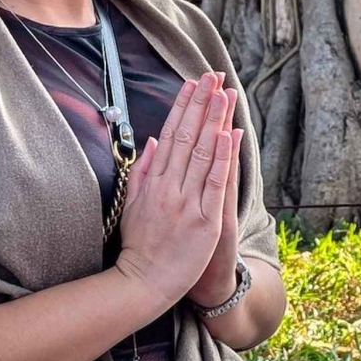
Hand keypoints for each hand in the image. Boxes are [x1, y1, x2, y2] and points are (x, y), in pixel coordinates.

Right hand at [113, 71, 233, 309]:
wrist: (144, 285)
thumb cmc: (140, 247)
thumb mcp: (132, 206)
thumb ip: (142, 173)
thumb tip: (152, 140)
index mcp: (153, 183)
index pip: (170, 136)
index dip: (183, 107)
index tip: (192, 83)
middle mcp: (168, 188)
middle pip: (187, 137)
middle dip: (200, 104)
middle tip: (211, 75)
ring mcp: (186, 203)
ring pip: (201, 154)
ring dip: (213, 121)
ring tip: (223, 93)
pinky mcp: (205, 220)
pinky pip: (214, 184)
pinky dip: (221, 158)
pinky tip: (228, 135)